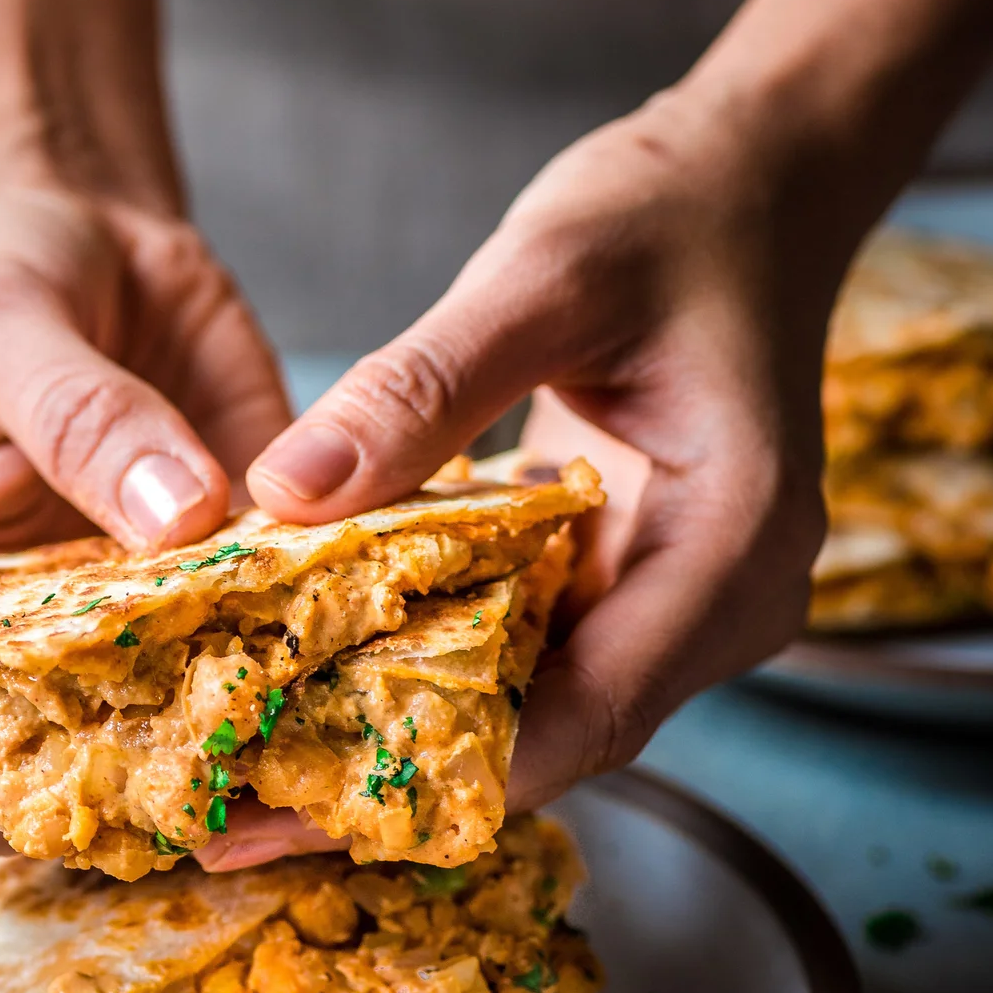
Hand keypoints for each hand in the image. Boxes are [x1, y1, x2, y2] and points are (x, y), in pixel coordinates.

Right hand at [0, 183, 290, 858]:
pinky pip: (296, 607)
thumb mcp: (3, 327)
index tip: (75, 816)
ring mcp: (157, 599)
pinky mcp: (249, 549)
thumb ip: (80, 420)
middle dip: (164, 800)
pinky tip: (401, 639)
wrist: (79, 219)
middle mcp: (53, 628)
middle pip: (92, 763)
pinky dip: (344, 629)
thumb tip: (176, 516)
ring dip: (272, 730)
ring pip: (211, 704)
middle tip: (254, 804)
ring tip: (344, 749)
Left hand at [243, 79, 863, 818]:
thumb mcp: (542, 277)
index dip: (440, 775)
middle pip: (559, 734)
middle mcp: (723, 600)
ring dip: (408, 725)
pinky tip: (328, 661)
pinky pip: (536, 645)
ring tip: (255, 753)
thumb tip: (283, 498)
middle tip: (235, 809)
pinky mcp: (638, 572)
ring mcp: (684, 595)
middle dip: (399, 774)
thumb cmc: (674, 212)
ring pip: (541, 703)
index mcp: (733, 542)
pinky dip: (439, 657)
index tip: (290, 808)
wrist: (757, 183)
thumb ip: (421, 389)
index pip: (591, 711)